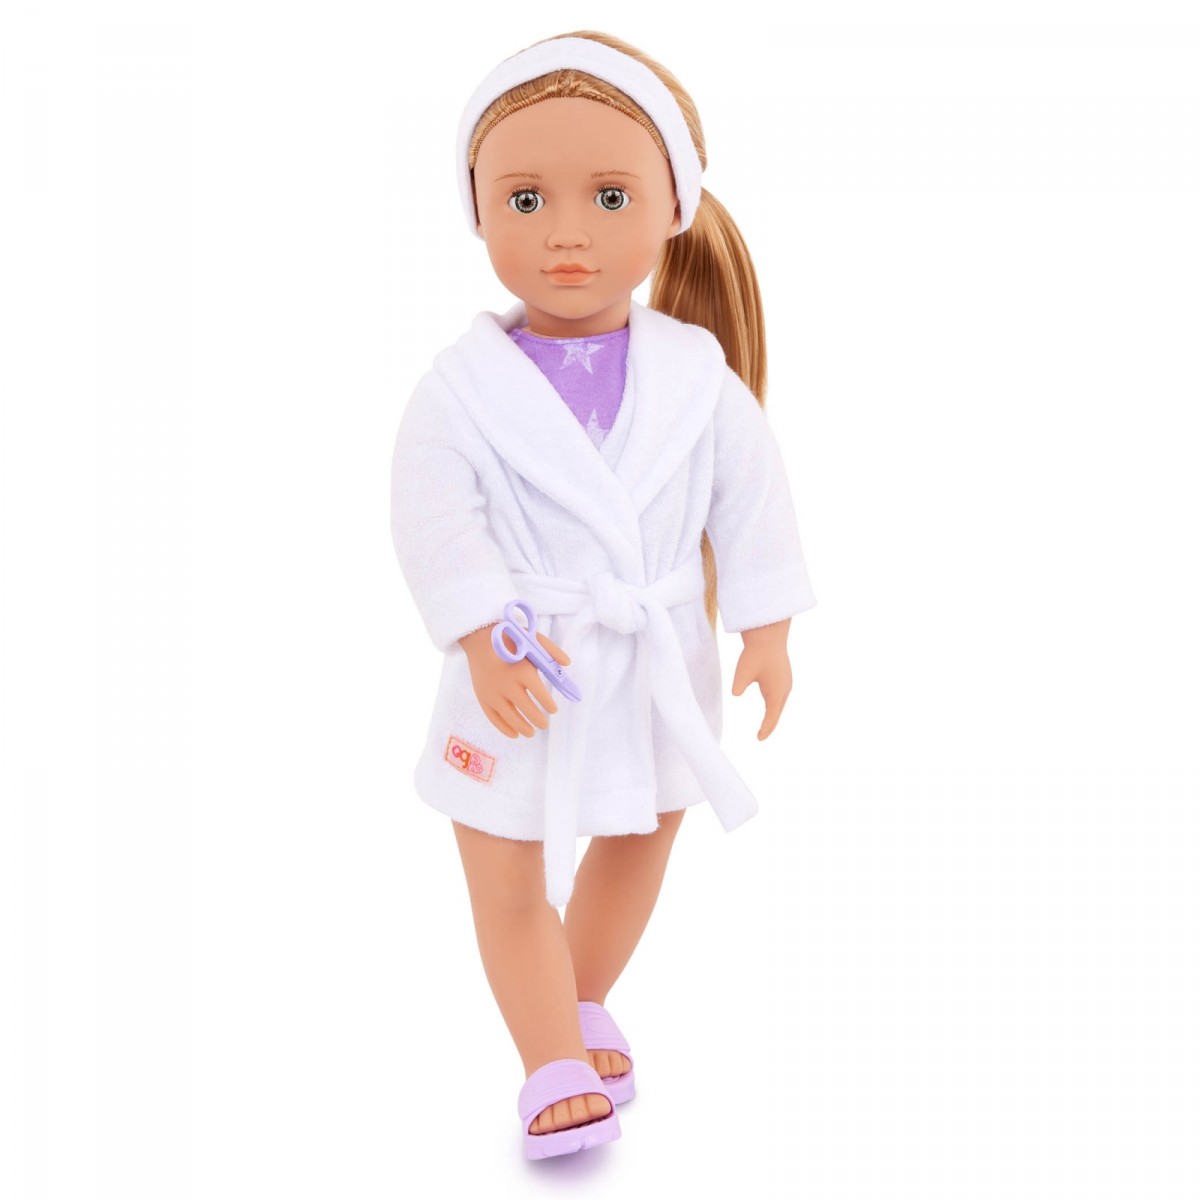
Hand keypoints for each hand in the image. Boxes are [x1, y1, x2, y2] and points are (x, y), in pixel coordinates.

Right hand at [458, 623, 571, 739]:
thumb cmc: (510, 640)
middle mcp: (508, 685)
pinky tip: (515, 734)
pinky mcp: (482, 698)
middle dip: (539, 720)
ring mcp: (493, 693)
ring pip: (511, 718)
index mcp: (523, 671)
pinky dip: (505, 729)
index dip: (549, 705)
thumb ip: (551, 651)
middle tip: (545, 724)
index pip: (541, 694)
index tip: (553, 710)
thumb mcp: (532, 639)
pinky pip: (494, 719)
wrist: (479, 640)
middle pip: (527, 709)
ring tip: (532, 732)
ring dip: (524, 728)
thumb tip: (568, 664)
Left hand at [731, 619, 792, 739]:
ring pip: (780, 704)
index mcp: (776, 691)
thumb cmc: (755, 653)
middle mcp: (785, 689)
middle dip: (770, 725)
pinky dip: (775, 705)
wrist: (768, 635)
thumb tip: (735, 695)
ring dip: (773, 715)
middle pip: (777, 712)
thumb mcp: (743, 671)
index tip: (759, 739)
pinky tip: (770, 707)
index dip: (766, 728)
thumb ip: (739, 686)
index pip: (771, 716)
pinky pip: (780, 696)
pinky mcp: (784, 676)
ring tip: (765, 727)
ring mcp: (787, 682)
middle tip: (760, 737)